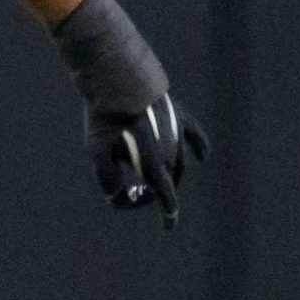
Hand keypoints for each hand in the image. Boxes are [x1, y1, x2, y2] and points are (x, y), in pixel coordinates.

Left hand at [54, 0, 208, 229]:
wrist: (115, 72)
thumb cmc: (104, 112)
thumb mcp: (96, 148)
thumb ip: (107, 178)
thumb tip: (118, 196)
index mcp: (154, 161)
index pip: (166, 195)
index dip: (168, 213)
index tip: (168, 226)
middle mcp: (171, 148)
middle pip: (169, 179)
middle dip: (157, 191)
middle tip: (139, 194)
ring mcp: (177, 130)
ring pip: (180, 160)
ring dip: (169, 172)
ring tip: (157, 178)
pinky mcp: (178, 112)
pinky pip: (193, 134)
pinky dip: (199, 147)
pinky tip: (203, 156)